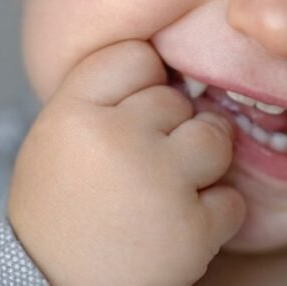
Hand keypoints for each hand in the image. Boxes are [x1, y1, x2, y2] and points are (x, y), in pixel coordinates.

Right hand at [7, 40, 244, 284]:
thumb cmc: (58, 214)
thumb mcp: (54, 138)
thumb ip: (101, 97)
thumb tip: (163, 65)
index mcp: (74, 112)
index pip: (135, 56)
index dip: (141, 85)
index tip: (129, 117)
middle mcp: (117, 139)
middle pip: (176, 98)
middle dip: (169, 131)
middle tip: (140, 170)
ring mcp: (158, 182)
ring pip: (214, 137)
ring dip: (202, 165)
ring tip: (167, 194)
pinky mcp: (191, 229)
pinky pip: (232, 200)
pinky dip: (214, 218)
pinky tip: (176, 230)